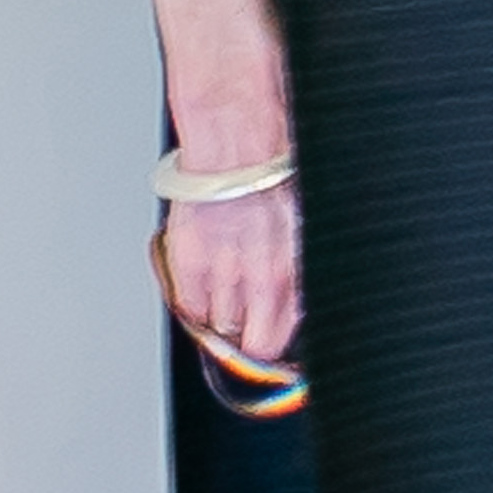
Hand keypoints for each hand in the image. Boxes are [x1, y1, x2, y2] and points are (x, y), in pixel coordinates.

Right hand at [156, 177, 302, 378]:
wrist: (238, 148)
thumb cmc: (274, 180)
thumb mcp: (303, 232)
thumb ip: (294, 273)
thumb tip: (291, 305)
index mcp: (296, 272)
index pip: (281, 338)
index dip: (273, 343)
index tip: (269, 343)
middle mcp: (262, 279)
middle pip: (251, 342)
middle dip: (249, 339)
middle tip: (247, 327)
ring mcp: (223, 274)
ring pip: (219, 326)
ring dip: (222, 317)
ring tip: (228, 291)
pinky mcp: (189, 264)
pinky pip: (190, 307)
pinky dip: (195, 303)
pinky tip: (205, 284)